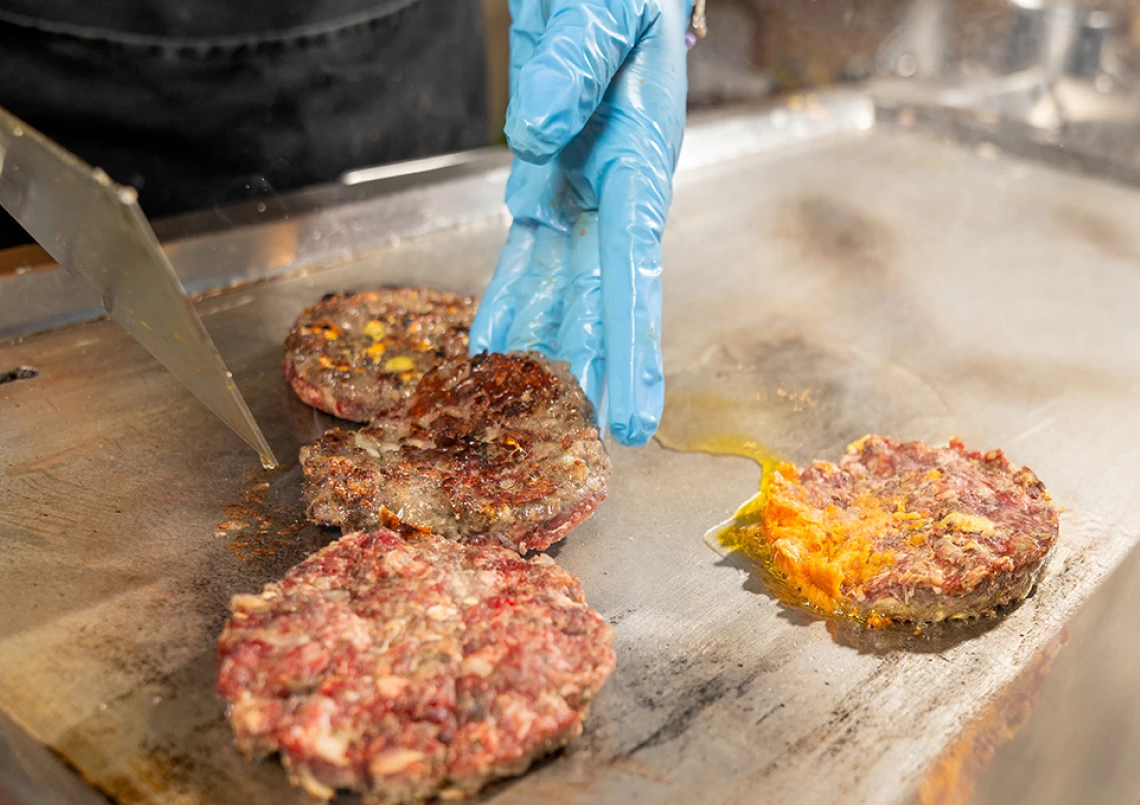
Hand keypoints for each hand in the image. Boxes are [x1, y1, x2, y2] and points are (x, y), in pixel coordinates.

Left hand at [469, 0, 690, 445]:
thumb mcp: (601, 9)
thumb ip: (571, 68)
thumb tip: (531, 137)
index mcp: (641, 151)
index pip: (636, 265)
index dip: (631, 343)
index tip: (633, 413)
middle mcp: (615, 183)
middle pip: (608, 288)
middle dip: (607, 358)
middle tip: (615, 428)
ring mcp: (580, 183)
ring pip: (563, 277)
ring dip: (549, 333)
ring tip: (528, 389)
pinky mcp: (548, 172)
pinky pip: (528, 243)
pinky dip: (513, 289)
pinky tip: (499, 335)